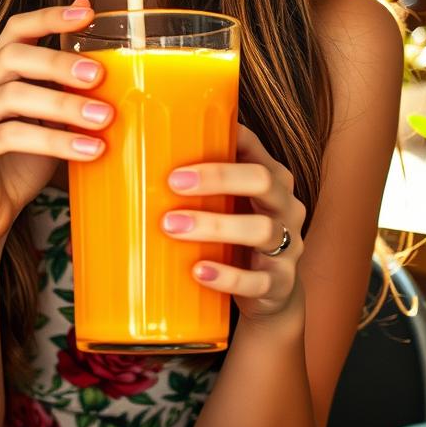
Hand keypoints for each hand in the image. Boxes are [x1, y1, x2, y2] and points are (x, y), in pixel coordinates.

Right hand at [0, 0, 113, 250]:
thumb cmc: (20, 167)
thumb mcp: (51, 123)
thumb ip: (66, 89)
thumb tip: (101, 52)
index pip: (14, 31)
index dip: (49, 17)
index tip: (88, 14)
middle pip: (11, 58)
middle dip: (58, 62)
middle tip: (100, 74)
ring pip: (11, 98)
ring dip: (63, 105)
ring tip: (104, 119)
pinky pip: (5, 138)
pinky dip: (52, 141)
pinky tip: (88, 150)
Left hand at [162, 123, 305, 322]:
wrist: (267, 289)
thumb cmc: (235, 231)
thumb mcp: (225, 201)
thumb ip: (200, 181)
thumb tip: (137, 150)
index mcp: (272, 177)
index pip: (254, 147)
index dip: (224, 137)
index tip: (183, 138)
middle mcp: (286, 205)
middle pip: (262, 180)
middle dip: (218, 178)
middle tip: (173, 182)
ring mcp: (288, 244)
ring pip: (260, 229)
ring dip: (214, 226)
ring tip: (171, 226)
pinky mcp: (281, 282)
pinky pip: (258, 280)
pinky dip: (227, 276)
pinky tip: (199, 271)